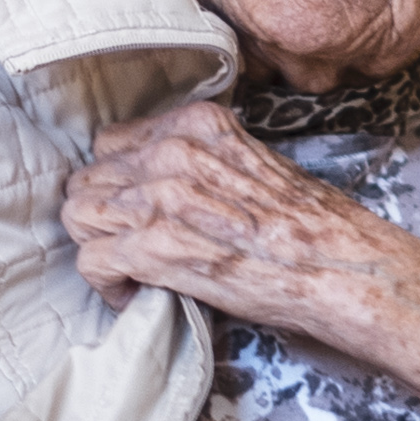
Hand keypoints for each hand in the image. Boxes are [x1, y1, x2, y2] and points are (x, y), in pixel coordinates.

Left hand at [61, 99, 418, 353]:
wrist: (339, 268)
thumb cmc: (310, 226)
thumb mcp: (254, 163)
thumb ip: (204, 161)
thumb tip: (168, 183)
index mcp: (195, 125)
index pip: (115, 144)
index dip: (120, 182)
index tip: (138, 211)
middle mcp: (170, 151)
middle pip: (90, 178)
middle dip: (103, 217)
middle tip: (131, 247)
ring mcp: (158, 198)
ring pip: (79, 215)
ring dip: (99, 247)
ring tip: (132, 274)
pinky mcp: (152, 248)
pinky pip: (91, 261)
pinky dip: (107, 284)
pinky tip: (135, 295)